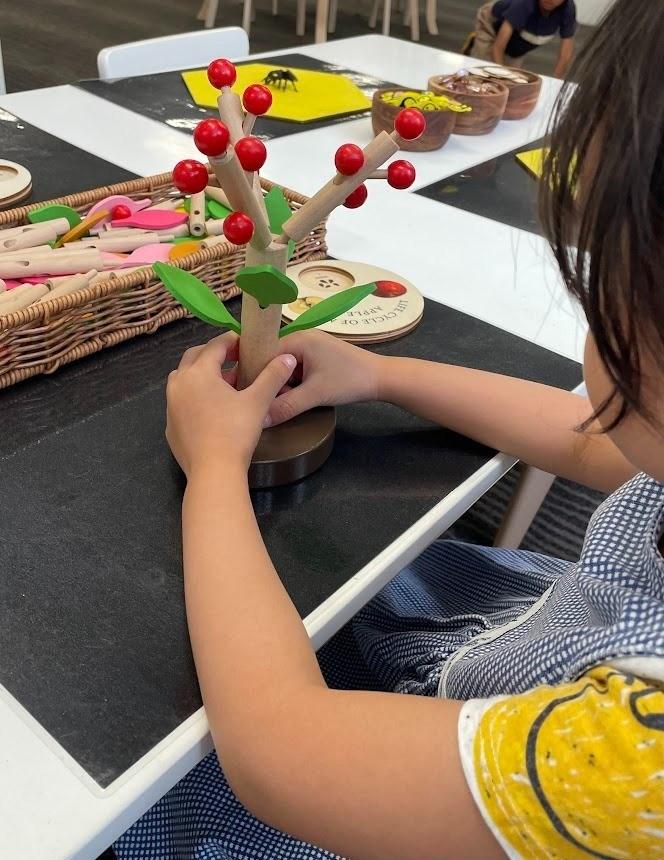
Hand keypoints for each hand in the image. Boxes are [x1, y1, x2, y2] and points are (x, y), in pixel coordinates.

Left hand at [166, 332, 295, 476]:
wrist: (213, 472)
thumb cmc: (235, 432)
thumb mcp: (258, 401)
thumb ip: (272, 376)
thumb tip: (287, 358)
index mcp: (199, 372)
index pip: (215, 346)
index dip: (232, 341)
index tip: (246, 344)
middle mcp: (179, 384)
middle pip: (194, 357)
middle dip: (213, 355)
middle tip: (234, 361)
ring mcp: (171, 406)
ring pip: (183, 380)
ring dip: (201, 376)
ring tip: (223, 385)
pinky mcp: (170, 427)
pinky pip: (180, 404)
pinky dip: (194, 399)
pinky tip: (211, 411)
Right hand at [266, 330, 383, 426]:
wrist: (382, 378)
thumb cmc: (349, 381)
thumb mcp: (315, 395)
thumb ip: (285, 407)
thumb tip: (260, 420)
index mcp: (298, 339)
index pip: (264, 356)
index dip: (257, 377)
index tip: (250, 396)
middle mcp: (302, 337)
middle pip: (274, 361)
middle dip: (271, 382)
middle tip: (267, 403)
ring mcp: (312, 345)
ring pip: (285, 367)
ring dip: (283, 384)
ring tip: (281, 402)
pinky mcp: (320, 356)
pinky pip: (298, 368)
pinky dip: (294, 382)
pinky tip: (296, 396)